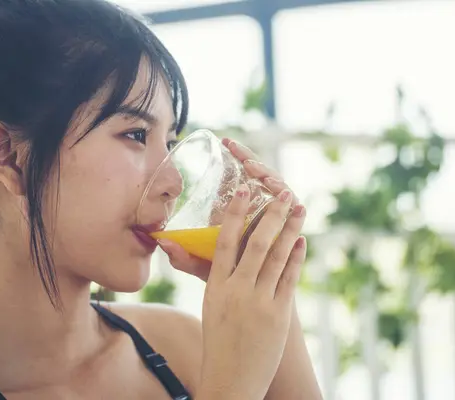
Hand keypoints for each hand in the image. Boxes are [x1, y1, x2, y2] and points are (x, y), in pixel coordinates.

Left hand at [158, 138, 299, 280]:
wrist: (256, 301)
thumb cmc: (231, 278)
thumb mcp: (206, 266)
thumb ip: (185, 257)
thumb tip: (161, 243)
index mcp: (241, 209)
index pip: (240, 174)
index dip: (236, 155)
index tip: (225, 141)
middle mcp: (260, 206)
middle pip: (259, 174)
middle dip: (250, 159)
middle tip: (238, 151)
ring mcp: (278, 213)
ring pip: (277, 185)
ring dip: (267, 174)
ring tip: (254, 170)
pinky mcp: (292, 225)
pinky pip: (293, 205)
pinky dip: (287, 195)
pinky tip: (279, 191)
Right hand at [196, 184, 306, 399]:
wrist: (231, 382)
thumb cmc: (217, 341)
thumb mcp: (209, 306)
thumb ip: (201, 271)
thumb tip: (172, 244)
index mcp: (216, 287)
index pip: (224, 241)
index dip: (234, 213)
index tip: (243, 190)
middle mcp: (238, 291)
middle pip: (257, 243)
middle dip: (272, 214)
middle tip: (284, 193)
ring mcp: (260, 302)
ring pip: (278, 256)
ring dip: (291, 229)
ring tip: (299, 209)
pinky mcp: (279, 315)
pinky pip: (290, 278)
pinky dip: (296, 257)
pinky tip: (302, 241)